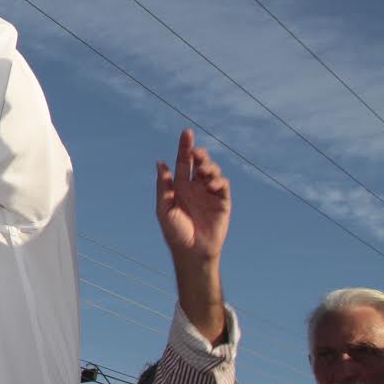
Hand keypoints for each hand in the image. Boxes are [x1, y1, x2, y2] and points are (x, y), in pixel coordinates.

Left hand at [156, 129, 229, 264]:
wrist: (192, 251)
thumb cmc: (174, 232)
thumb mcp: (164, 209)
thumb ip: (163, 186)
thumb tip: (160, 162)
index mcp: (179, 186)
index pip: (183, 161)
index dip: (185, 147)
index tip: (187, 132)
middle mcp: (195, 186)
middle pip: (199, 163)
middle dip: (199, 153)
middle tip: (196, 153)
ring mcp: (209, 193)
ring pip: (212, 171)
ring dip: (209, 167)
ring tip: (202, 171)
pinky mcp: (222, 202)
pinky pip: (223, 185)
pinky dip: (218, 181)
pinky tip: (209, 184)